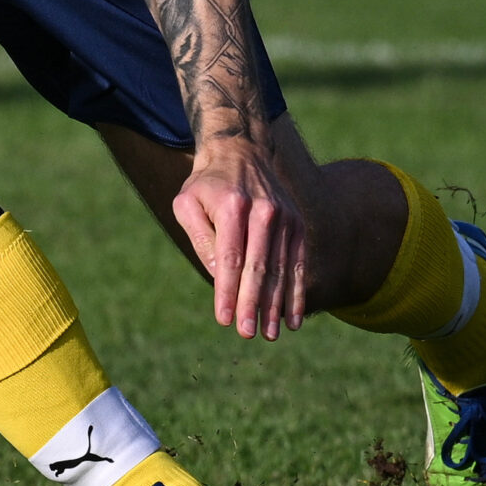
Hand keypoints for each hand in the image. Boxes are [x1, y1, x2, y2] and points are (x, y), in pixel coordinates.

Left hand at [172, 139, 309, 339]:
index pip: (231, 258)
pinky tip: (292, 319)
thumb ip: (200, 239)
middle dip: (253, 304)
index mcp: (233, 206)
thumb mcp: (187, 203)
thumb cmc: (206, 185)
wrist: (241, 152)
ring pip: (281, 270)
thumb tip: (218, 277)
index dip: (228, 291)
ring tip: (270, 334)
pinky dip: (296, 294)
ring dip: (276, 306)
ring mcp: (286, 218)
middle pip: (259, 268)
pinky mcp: (298, 225)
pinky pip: (298, 264)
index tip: (225, 320)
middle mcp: (264, 212)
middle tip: (248, 333)